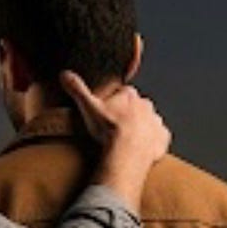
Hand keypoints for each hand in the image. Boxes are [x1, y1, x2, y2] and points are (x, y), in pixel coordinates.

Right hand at [61, 71, 169, 212]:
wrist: (126, 153)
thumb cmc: (109, 130)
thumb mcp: (88, 108)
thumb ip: (77, 90)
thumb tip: (64, 74)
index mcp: (129, 95)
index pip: (123, 93)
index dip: (115, 102)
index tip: (108, 113)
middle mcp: (146, 105)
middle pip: (138, 106)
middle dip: (130, 114)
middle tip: (116, 128)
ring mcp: (155, 122)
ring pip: (149, 121)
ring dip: (141, 128)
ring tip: (128, 141)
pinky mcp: (162, 139)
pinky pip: (159, 138)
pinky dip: (153, 143)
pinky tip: (142, 150)